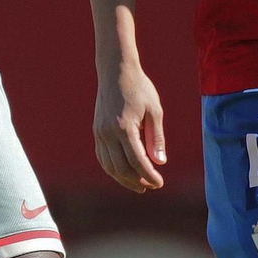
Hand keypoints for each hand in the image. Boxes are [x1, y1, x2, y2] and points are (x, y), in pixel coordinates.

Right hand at [93, 59, 165, 192]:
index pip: (137, 161)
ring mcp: (100, 133)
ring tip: (140, 184)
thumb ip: (156, 137)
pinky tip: (124, 173)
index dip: (149, 175)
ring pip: (109, 166)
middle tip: (152, 185)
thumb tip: (160, 162)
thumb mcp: (154, 110)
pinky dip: (113, 169)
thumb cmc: (139, 88)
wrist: (115, 71)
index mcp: (124, 127)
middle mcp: (108, 133)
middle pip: (121, 168)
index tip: (160, 183)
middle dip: (137, 181)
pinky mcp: (97, 132)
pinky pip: (102, 157)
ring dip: (124, 179)